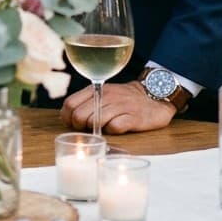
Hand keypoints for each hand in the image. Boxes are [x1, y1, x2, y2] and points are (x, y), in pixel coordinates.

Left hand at [60, 82, 176, 133]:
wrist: (154, 97)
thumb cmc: (124, 99)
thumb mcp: (103, 95)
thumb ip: (86, 102)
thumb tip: (67, 117)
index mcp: (96, 89)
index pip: (70, 103)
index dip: (67, 117)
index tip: (71, 124)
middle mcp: (107, 96)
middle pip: (80, 115)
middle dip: (80, 126)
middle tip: (88, 129)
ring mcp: (120, 106)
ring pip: (95, 121)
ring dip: (95, 129)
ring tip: (102, 128)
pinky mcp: (133, 117)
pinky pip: (114, 127)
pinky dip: (112, 131)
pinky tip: (116, 128)